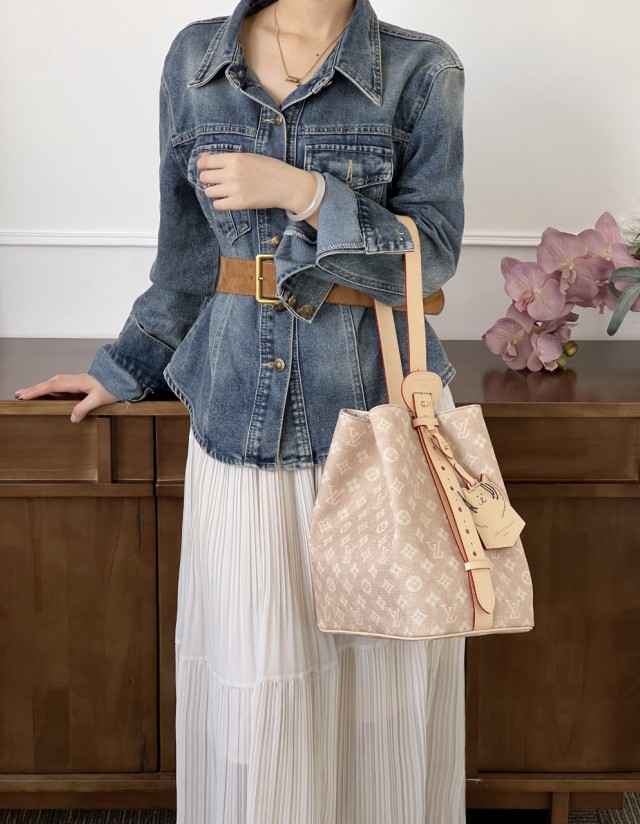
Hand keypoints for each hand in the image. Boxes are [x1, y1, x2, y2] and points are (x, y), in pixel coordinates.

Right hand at [14, 373, 119, 422]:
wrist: (127, 376)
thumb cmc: (115, 386)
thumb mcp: (100, 399)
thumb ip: (85, 407)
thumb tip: (72, 417)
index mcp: (77, 382)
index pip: (52, 385)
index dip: (37, 390)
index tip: (24, 395)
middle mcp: (75, 379)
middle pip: (50, 382)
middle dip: (34, 388)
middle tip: (19, 394)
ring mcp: (78, 381)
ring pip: (55, 382)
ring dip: (41, 387)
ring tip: (29, 393)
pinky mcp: (82, 383)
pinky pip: (62, 384)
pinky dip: (51, 387)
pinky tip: (49, 393)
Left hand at [197, 152, 317, 216]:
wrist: (287, 185)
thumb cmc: (270, 169)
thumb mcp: (249, 157)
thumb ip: (227, 158)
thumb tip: (203, 157)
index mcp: (234, 158)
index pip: (205, 161)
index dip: (203, 165)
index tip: (206, 168)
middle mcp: (232, 173)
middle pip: (204, 177)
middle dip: (208, 179)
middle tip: (217, 181)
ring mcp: (235, 189)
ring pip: (209, 192)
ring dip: (213, 191)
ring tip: (224, 191)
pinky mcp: (239, 203)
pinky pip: (218, 205)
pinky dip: (220, 203)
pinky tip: (228, 200)